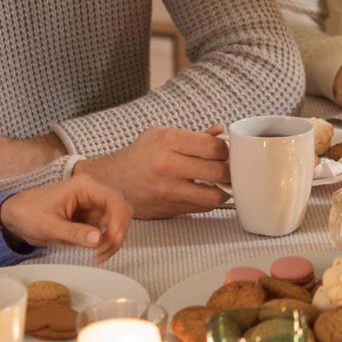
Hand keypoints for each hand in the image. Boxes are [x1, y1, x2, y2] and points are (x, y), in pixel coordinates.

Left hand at [0, 174, 133, 260]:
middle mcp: (93, 192)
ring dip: (113, 239)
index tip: (111, 240)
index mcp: (84, 187)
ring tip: (99, 255)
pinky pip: (108, 228)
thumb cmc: (29, 215)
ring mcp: (94, 204)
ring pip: (117, 220)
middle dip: (118, 232)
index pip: (113, 199)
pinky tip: (96, 252)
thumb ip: (75, 233)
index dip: (118, 220)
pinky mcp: (91, 216)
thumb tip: (99, 239)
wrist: (16, 217)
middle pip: (121, 209)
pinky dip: (106, 241)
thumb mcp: (50, 227)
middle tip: (105, 252)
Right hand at [73, 126, 229, 218]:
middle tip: (228, 169)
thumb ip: (193, 136)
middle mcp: (167, 166)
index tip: (225, 152)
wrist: (112, 181)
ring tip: (221, 183)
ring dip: (223, 190)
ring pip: (213, 196)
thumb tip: (221, 132)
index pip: (213, 147)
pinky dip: (209, 201)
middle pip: (218, 171)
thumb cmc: (140, 155)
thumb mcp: (161, 134)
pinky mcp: (170, 209)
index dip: (226, 151)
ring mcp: (168, 190)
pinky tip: (206, 192)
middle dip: (229, 171)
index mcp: (168, 141)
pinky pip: (202, 208)